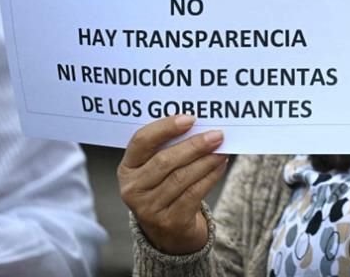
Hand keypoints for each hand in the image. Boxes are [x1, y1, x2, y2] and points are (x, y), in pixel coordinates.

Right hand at [118, 115, 227, 254]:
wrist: (168, 230)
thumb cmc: (165, 187)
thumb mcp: (156, 168)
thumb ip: (169, 147)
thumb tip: (200, 125)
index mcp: (127, 167)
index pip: (141, 141)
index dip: (165, 128)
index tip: (190, 118)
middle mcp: (133, 188)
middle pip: (165, 160)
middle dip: (194, 145)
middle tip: (217, 135)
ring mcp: (148, 208)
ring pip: (181, 177)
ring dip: (206, 160)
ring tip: (221, 149)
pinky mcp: (169, 221)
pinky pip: (194, 194)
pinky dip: (210, 176)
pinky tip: (221, 165)